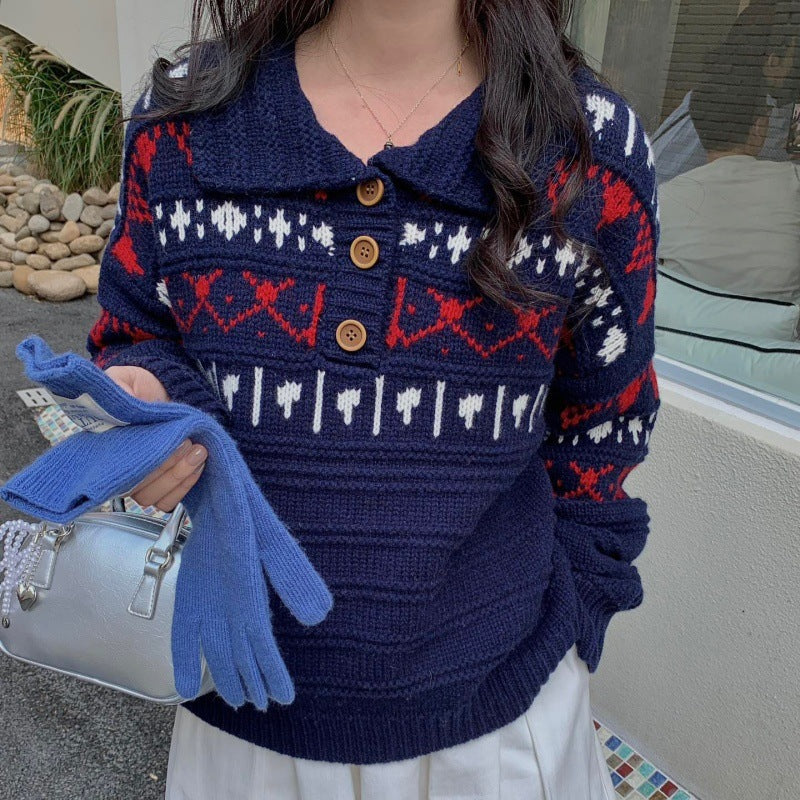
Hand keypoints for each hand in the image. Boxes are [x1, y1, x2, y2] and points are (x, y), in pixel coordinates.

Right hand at [104, 365, 207, 510]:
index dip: (136, 463)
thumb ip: (118, 387)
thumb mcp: (125, 378)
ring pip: (154, 496)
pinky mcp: (162, 485)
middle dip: (165, 467)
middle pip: (137, 487)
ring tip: (198, 450)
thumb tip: (122, 399)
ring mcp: (141, 480)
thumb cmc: (141, 387)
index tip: (157, 444)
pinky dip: (185, 486)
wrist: (167, 390)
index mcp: (104, 448)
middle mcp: (119, 470)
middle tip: (185, 442)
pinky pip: (169, 501)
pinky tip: (199, 464)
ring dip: (179, 475)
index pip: (113, 471)